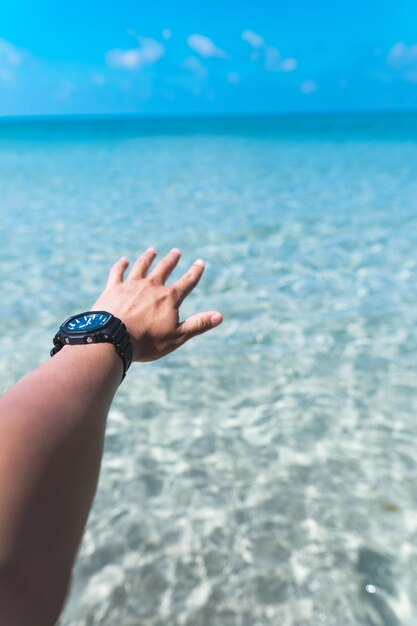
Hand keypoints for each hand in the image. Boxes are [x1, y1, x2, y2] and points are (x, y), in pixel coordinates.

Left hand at [92, 247, 222, 361]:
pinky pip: (118, 272)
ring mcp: (131, 285)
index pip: (187, 282)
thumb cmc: (147, 342)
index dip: (195, 272)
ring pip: (142, 266)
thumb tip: (219, 316)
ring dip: (148, 258)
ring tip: (152, 251)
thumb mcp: (177, 336)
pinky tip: (124, 260)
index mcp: (169, 298)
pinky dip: (121, 265)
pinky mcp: (113, 288)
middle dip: (171, 260)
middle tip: (176, 252)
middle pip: (164, 268)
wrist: (113, 339)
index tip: (200, 263)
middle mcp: (152, 286)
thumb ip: (198, 324)